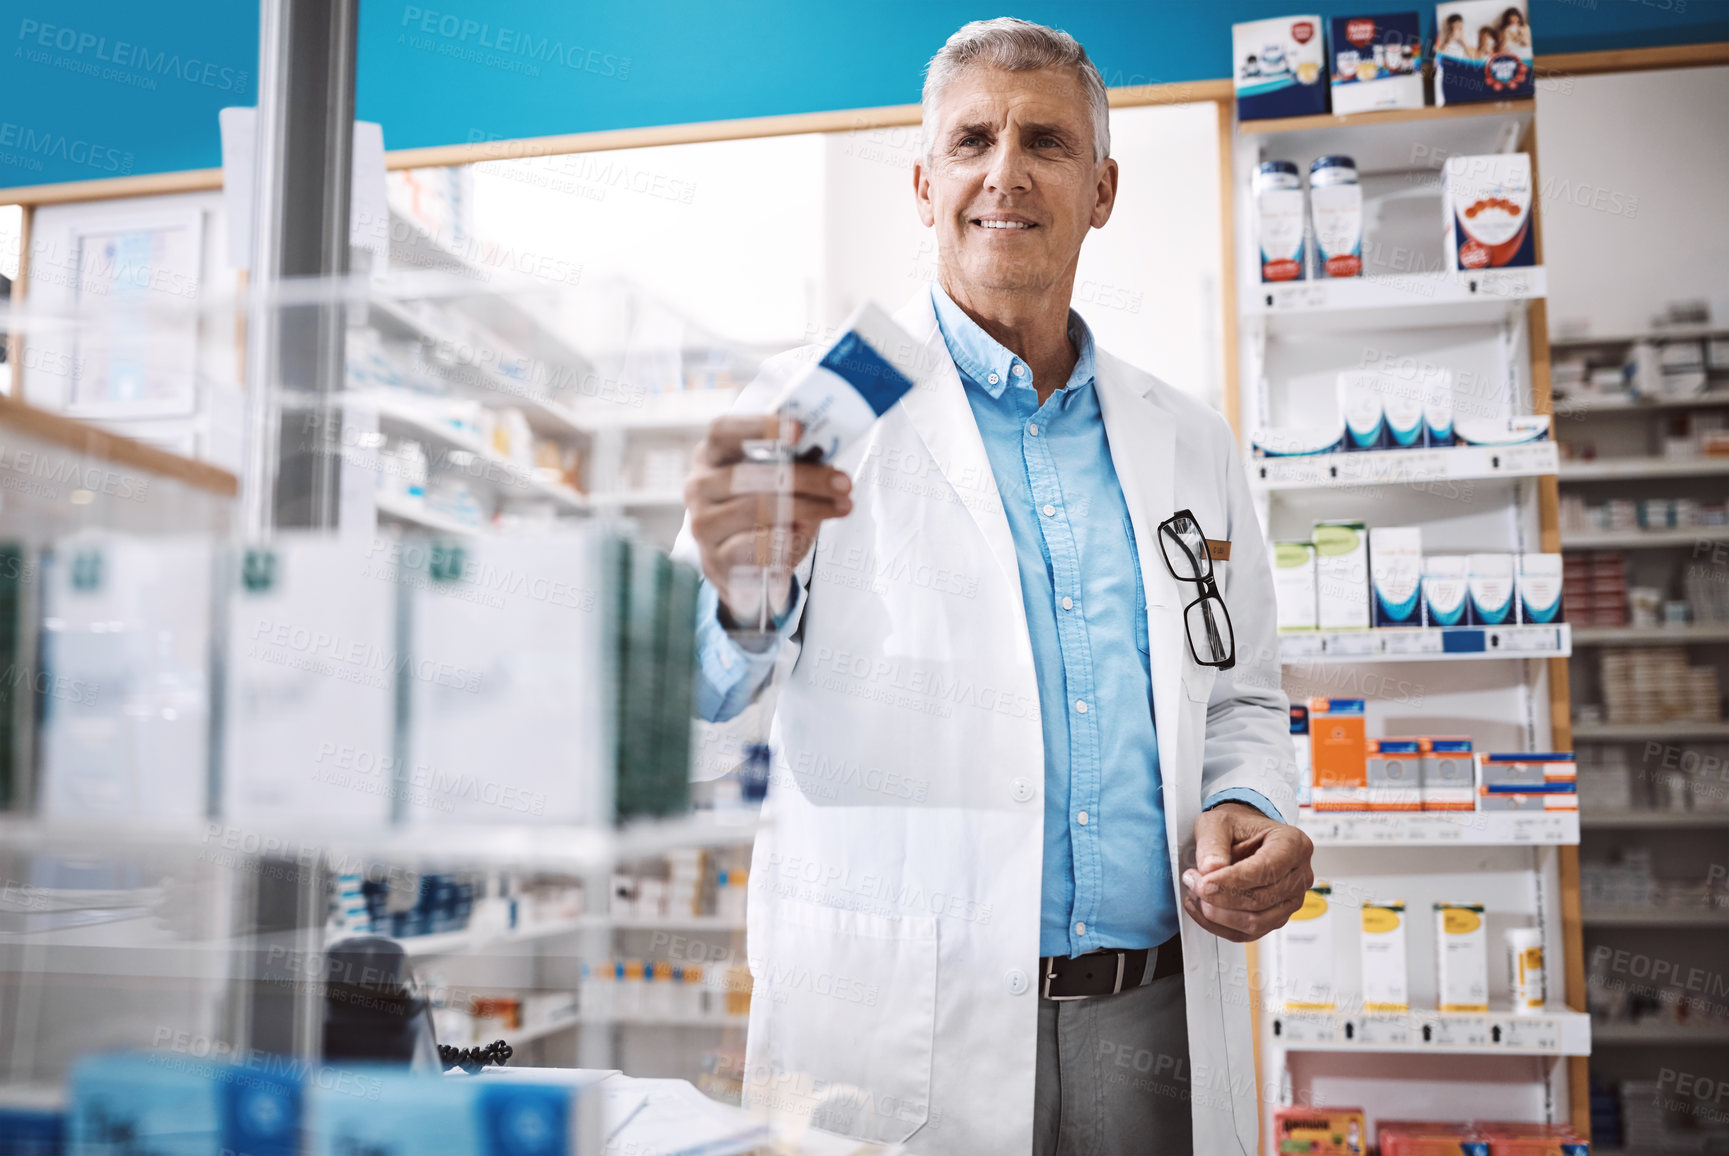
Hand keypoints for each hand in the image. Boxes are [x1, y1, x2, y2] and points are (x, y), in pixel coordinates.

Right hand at [686, 414, 852, 621]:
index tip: (798, 429)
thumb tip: (825, 457)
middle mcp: (699, 486)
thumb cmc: (764, 515)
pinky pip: (756, 546)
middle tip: (843, 482)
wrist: (744, 570)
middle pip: (750, 474)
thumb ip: (795, 466)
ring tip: (839, 507)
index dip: (759, 427)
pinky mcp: (713, 559)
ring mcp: (703, 524)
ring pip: (756, 509)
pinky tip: (803, 536)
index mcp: (712, 456)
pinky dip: (786, 540)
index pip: (723, 431)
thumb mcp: (778, 484)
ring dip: (807, 509)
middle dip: (805, 477)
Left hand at [1179, 802, 1313, 942]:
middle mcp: (1299, 874)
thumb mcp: (1218, 822)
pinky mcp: (1277, 917)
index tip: (1203, 883)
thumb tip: (1211, 869)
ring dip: (1218, 915)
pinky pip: (1247, 933)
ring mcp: (1291, 900)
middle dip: (1220, 898)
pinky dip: (1219, 926)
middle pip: (1260, 899)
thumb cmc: (1237, 827)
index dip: (1232, 881)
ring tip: (1195, 895)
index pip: (1266, 870)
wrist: (1244, 835)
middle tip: (1193, 883)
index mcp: (1293, 844)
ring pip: (1255, 922)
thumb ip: (1213, 844)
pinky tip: (1201, 909)